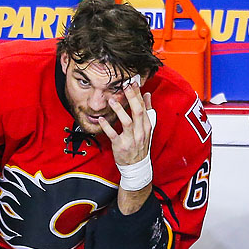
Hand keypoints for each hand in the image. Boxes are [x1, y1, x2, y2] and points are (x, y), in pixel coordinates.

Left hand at [99, 79, 154, 214]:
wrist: (137, 166)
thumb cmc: (141, 145)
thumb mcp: (147, 128)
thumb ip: (148, 111)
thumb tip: (147, 95)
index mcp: (146, 125)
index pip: (143, 106)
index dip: (138, 94)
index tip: (132, 82)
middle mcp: (140, 131)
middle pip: (137, 111)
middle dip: (131, 98)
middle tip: (124, 86)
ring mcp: (131, 139)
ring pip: (126, 122)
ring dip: (119, 110)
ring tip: (112, 100)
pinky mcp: (120, 146)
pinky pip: (113, 135)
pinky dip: (107, 126)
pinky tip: (101, 119)